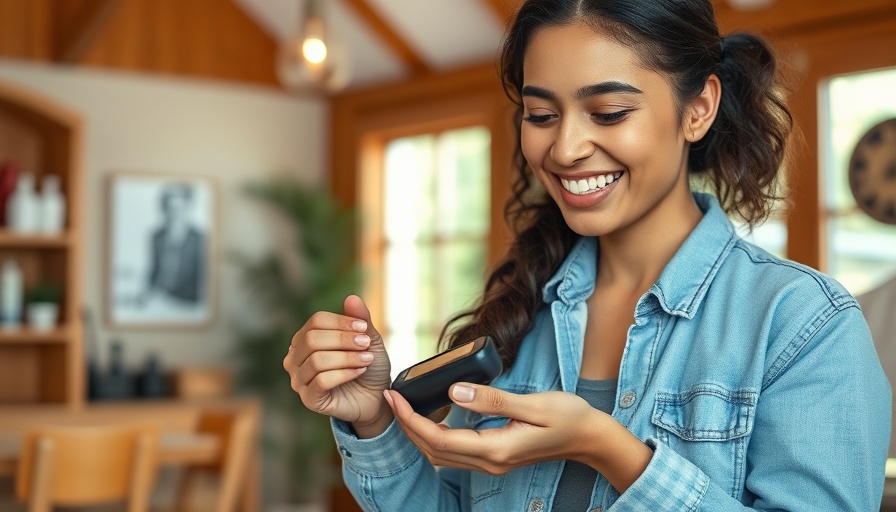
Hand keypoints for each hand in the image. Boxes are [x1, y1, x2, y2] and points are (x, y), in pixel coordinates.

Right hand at [284, 295, 392, 436]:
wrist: (375, 396)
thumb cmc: (367, 364)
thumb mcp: (368, 338)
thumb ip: (360, 318)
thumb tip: (352, 297)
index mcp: (305, 338)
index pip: (316, 321)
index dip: (341, 322)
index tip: (364, 328)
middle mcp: (295, 358)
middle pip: (312, 339)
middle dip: (343, 340)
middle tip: (365, 344)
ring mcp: (299, 380)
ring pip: (317, 360)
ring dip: (347, 358)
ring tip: (366, 359)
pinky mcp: (309, 399)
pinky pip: (321, 381)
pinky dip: (345, 373)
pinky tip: (359, 371)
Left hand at [384, 383, 651, 491]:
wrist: (590, 439)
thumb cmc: (568, 417)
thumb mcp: (533, 403)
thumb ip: (492, 400)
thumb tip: (454, 393)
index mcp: (496, 449)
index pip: (440, 438)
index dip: (411, 419)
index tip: (395, 397)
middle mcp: (490, 462)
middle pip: (434, 451)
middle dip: (407, 427)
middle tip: (392, 399)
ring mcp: (493, 464)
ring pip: (442, 456)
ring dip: (419, 434)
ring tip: (405, 407)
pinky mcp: (496, 458)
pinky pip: (456, 453)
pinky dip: (435, 438)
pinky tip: (432, 419)